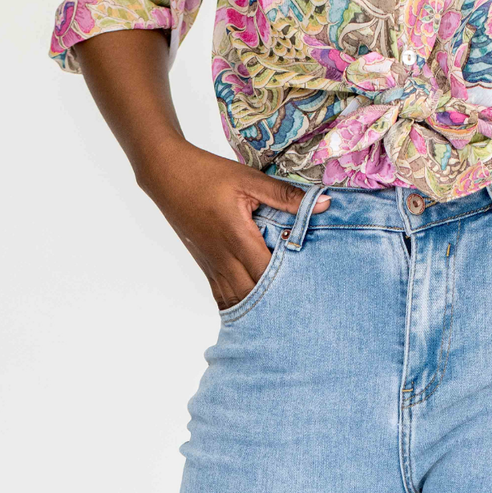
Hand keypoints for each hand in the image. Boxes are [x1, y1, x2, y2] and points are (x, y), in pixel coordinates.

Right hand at [138, 141, 328, 309]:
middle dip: (276, 303)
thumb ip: (286, 196)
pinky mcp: (206, 267)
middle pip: (254, 295)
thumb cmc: (208, 175)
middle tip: (302, 308)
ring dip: (258, 310)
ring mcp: (213, 266)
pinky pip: (223, 297)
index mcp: (238, 238)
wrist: (168, 176)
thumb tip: (323, 204)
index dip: (289, 284)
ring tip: (282, 318)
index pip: (268, 272)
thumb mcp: (249, 180)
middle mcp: (225, 258)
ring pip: (238, 302)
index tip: (311, 288)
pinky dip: (239, 307)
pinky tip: (253, 317)